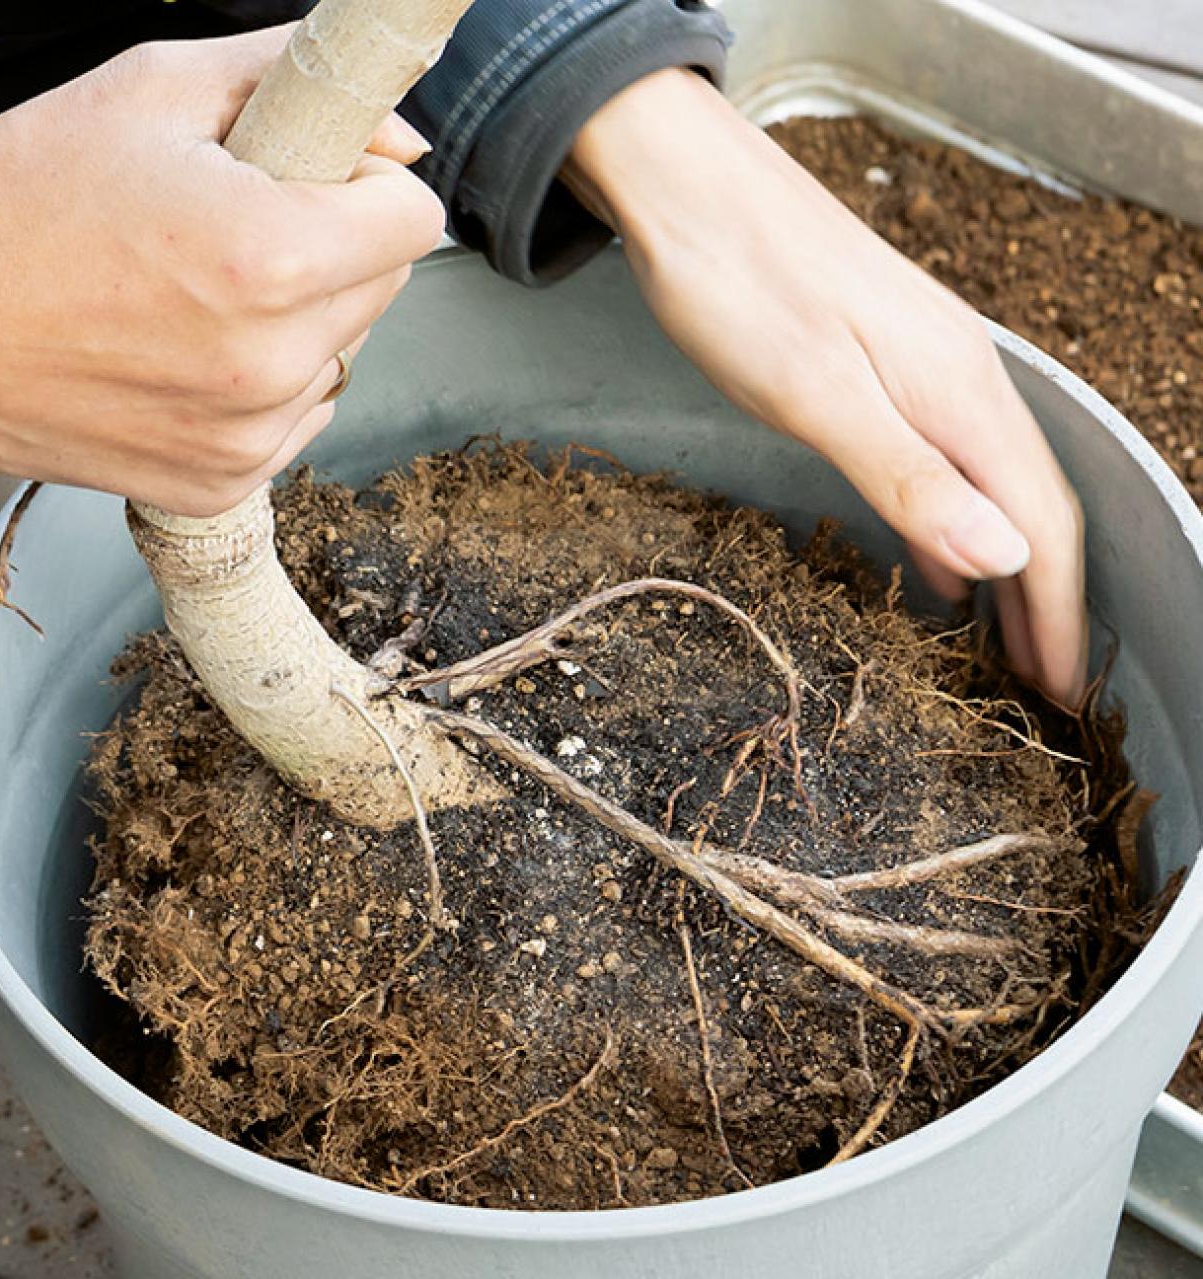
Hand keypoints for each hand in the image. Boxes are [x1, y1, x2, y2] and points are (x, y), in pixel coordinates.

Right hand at [0, 27, 444, 515]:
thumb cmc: (21, 202)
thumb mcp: (151, 91)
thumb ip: (292, 82)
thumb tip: (399, 134)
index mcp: (270, 258)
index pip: (416, 218)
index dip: (371, 182)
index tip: (320, 177)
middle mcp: (274, 362)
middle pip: (387, 285)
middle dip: (336, 245)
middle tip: (240, 228)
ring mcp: (253, 434)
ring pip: (346, 352)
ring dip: (304, 318)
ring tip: (204, 295)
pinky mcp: (228, 481)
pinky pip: (300, 413)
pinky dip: (269, 382)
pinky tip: (193, 354)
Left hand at [568, 70, 1086, 705]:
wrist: (686, 185)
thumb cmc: (741, 285)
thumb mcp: (819, 395)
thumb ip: (912, 477)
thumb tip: (1005, 558)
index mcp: (960, 395)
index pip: (1038, 526)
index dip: (1055, 617)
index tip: (1062, 696)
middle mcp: (960, 382)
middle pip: (1028, 510)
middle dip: (1043, 606)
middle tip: (1043, 690)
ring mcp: (923, 372)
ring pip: (986, 489)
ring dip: (1001, 572)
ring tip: (1000, 648)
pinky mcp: (878, 369)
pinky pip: (940, 466)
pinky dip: (950, 526)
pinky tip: (936, 563)